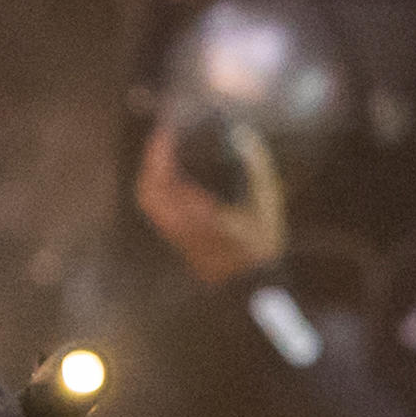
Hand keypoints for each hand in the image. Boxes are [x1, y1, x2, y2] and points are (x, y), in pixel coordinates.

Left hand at [131, 128, 285, 287]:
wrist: (251, 286)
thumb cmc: (262, 246)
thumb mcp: (267, 204)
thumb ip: (257, 168)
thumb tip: (245, 136)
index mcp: (198, 216)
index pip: (164, 182)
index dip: (160, 154)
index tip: (165, 130)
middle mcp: (179, 225)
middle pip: (149, 190)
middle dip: (152, 161)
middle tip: (164, 136)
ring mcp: (176, 234)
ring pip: (150, 201)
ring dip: (154, 174)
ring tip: (167, 151)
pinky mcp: (178, 238)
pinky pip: (159, 209)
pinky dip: (160, 187)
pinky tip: (174, 175)